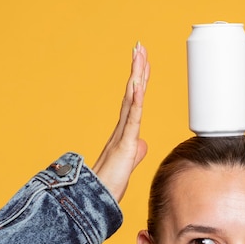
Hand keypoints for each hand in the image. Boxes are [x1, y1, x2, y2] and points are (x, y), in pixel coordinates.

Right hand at [93, 43, 149, 201]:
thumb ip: (135, 151)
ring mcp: (123, 133)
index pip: (134, 100)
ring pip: (132, 99)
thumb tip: (142, 144)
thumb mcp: (129, 163)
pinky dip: (136, 100)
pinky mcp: (125, 143)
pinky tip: (139, 84)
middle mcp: (122, 127)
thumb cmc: (112, 183)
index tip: (143, 61)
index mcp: (125, 130)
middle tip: (140, 46)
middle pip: (132, 92)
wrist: (101, 197)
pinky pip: (133, 118)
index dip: (139, 80)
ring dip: (136, 76)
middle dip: (137, 69)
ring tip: (139, 54)